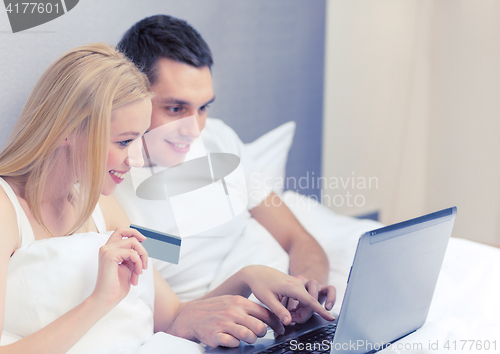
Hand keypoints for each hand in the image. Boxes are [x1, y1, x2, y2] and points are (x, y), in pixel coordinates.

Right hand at [90, 228, 147, 308]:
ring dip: (141, 258)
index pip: (121, 231)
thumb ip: (132, 256)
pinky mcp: (109, 255)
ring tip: (139, 272)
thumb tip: (142, 245)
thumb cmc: (116, 287)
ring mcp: (107, 250)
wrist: (106, 300)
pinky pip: (132, 253)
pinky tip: (136, 274)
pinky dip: (138, 263)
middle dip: (142, 248)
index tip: (144, 239)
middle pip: (130, 236)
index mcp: (109, 250)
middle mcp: (106, 248)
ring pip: (133, 242)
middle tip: (144, 264)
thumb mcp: (128, 267)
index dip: (133, 232)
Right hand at [169, 295, 284, 347]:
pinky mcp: (216, 335)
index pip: (265, 313)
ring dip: (250, 340)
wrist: (191, 316)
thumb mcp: (232, 302)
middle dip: (262, 333)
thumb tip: (270, 317)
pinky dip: (235, 344)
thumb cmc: (215, 309)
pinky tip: (231, 340)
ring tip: (245, 338)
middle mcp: (233, 311)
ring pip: (248, 336)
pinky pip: (233, 343)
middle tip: (258, 335)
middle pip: (259, 327)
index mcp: (239, 302)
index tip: (280, 329)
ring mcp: (224, 323)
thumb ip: (248, 308)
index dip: (275, 323)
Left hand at [241, 266, 334, 325]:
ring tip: (290, 315)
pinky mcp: (298, 285)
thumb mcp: (267, 299)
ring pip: (309, 300)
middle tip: (290, 320)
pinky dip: (301, 306)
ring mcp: (299, 283)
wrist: (257, 273)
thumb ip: (279, 311)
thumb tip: (289, 322)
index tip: (331, 318)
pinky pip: (305, 297)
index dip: (321, 311)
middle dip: (304, 315)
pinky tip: (290, 310)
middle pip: (311, 303)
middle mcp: (298, 283)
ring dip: (303, 310)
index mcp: (292, 286)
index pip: (310, 301)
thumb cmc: (260, 284)